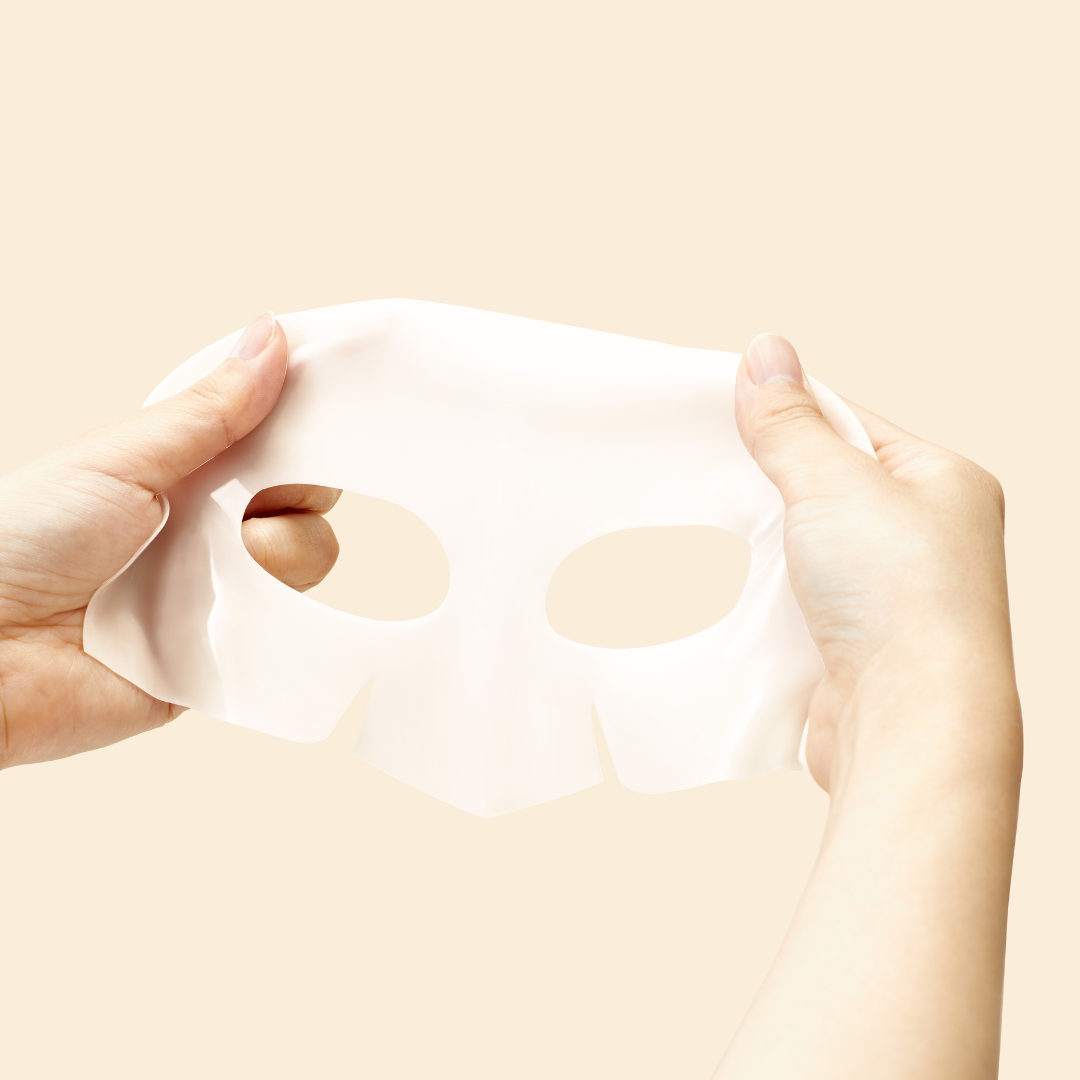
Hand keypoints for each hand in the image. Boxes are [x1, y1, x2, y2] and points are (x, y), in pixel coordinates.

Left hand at [0, 313, 339, 768]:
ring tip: (206, 572)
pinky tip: (223, 619)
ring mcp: (217, 596)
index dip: (307, 427)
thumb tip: (269, 337)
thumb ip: (208, 411)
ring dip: (274, 560)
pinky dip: (273, 626)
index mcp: (183, 474)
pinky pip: (285, 638)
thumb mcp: (119, 460)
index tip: (329, 417)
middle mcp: (207, 532)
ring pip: (305, 565)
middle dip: (295, 494)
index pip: (274, 441)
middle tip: (250, 500)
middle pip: (303, 501)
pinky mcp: (221, 659)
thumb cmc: (17, 544)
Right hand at [716, 334, 1021, 1078]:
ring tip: (720, 523)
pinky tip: (737, 580)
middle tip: (709, 465)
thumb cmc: (898, 598)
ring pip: (808, 542)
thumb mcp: (834, 485)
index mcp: (942, 482)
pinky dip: (766, 586)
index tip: (723, 410)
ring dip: (766, 538)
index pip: (850, 424)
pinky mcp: (855, 639)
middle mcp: (926, 534)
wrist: (908, 722)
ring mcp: (891, 592)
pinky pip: (800, 594)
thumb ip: (790, 423)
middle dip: (769, 478)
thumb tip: (764, 350)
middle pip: (826, 483)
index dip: (786, 413)